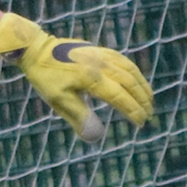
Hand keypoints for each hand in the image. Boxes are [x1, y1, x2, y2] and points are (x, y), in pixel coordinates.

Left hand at [0, 14, 154, 141]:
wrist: (36, 49)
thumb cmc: (46, 77)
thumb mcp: (59, 100)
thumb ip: (80, 117)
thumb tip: (96, 137)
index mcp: (93, 79)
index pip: (120, 98)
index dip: (133, 111)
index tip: (141, 123)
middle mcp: (102, 65)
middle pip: (130, 83)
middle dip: (142, 99)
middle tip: (149, 114)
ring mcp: (101, 55)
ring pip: (130, 69)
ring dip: (142, 85)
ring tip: (149, 98)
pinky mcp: (98, 49)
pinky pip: (123, 59)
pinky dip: (133, 71)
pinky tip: (136, 79)